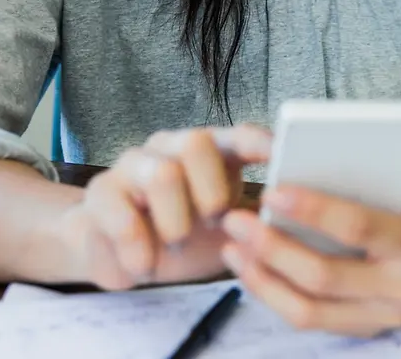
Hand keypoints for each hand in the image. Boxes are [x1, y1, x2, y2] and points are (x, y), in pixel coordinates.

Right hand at [59, 124, 271, 290]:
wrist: (124, 254)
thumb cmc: (188, 234)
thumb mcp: (229, 228)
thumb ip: (259, 216)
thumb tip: (298, 214)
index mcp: (210, 151)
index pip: (239, 136)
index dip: (260, 143)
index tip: (281, 155)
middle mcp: (171, 147)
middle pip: (196, 142)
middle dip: (211, 189)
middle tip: (214, 223)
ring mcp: (135, 165)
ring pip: (162, 174)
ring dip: (176, 221)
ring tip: (177, 245)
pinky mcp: (102, 193)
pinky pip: (121, 214)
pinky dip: (140, 249)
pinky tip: (146, 265)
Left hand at [219, 141, 400, 336]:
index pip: (359, 229)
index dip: (315, 211)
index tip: (274, 191)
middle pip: (326, 276)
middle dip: (274, 248)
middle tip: (236, 219)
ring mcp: (385, 314)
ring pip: (312, 311)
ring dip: (265, 280)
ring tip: (232, 247)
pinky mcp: (368, 325)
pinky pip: (314, 321)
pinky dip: (276, 297)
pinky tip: (251, 268)